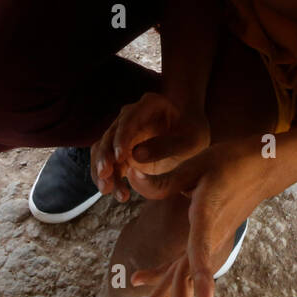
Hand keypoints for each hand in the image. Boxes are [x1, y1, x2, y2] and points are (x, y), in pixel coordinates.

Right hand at [89, 92, 209, 202]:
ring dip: (101, 170)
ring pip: (103, 149)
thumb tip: (135, 156)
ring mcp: (123, 132)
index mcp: (150, 104)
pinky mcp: (120, 149)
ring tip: (107, 190)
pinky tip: (111, 191)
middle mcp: (131, 115)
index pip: (129, 119)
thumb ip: (166, 146)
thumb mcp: (190, 142)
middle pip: (110, 134)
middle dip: (105, 157)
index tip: (120, 158)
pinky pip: (106, 162)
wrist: (192, 142)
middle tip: (106, 177)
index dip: (122, 138)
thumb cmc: (194, 137)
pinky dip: (106, 176)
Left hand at [124, 138, 271, 296]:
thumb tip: (132, 177)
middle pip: (187, 277)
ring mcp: (208, 241)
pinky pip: (183, 264)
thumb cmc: (231, 162)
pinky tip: (140, 281)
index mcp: (207, 215)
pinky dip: (162, 275)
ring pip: (183, 277)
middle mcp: (208, 236)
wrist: (262, 169)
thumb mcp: (197, 164)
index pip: (202, 250)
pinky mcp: (206, 240)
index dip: (204, 277)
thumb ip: (163, 179)